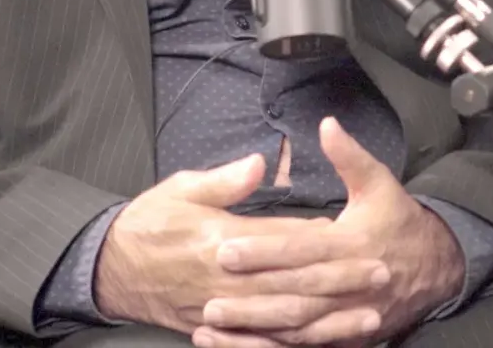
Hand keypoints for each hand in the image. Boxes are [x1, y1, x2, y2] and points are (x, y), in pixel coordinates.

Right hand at [94, 153, 383, 337]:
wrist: (111, 267)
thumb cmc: (150, 222)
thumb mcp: (182, 187)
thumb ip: (224, 180)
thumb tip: (261, 162)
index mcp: (220, 240)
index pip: (281, 242)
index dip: (322, 242)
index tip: (359, 238)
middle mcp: (225, 281)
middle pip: (294, 285)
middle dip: (340, 283)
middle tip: (381, 275)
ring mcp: (221, 312)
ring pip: (284, 322)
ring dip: (329, 320)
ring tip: (369, 317)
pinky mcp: (215, 330)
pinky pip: (262, 345)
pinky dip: (293, 347)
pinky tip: (322, 343)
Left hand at [197, 118, 464, 347]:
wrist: (438, 267)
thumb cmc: (399, 219)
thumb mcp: (379, 181)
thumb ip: (349, 156)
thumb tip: (326, 123)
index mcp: (351, 244)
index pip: (301, 249)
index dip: (264, 251)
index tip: (227, 248)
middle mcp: (349, 284)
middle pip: (294, 295)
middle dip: (252, 297)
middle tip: (210, 296)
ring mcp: (349, 316)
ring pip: (298, 327)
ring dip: (256, 328)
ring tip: (213, 325)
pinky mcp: (348, 336)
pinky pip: (307, 346)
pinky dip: (274, 347)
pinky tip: (241, 345)